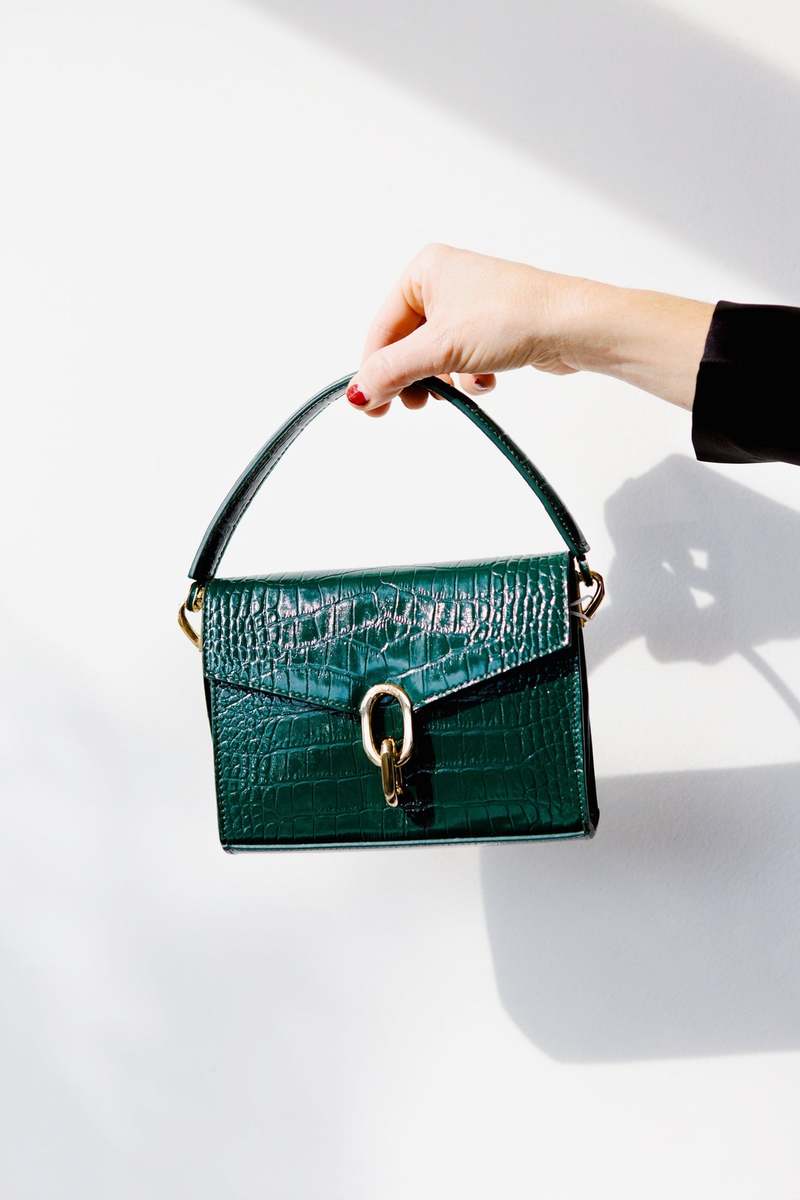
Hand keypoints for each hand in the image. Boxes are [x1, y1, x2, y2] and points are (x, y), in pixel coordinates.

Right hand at [347, 243, 713, 414]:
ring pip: (434, 357)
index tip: (371, 408)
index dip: (374, 371)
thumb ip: (392, 372)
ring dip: (444, 380)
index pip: (381, 329)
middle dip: (413, 378)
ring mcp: (469, 305)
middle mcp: (443, 281)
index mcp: (423, 271)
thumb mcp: (439, 349)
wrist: (572, 325)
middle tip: (415, 405)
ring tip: (458, 388)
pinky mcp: (491, 328)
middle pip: (406, 345)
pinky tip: (487, 379)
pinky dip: (469, 376)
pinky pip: (461, 360)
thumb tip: (356, 395)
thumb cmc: (509, 319)